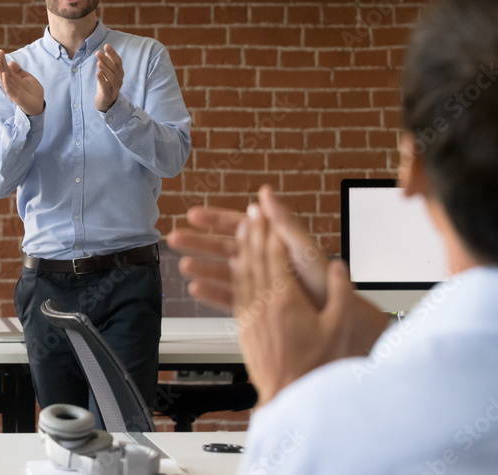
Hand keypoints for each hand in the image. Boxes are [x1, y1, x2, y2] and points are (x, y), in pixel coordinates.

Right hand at [0, 50, 43, 116]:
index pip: (6, 67)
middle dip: (1, 62)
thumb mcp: (27, 78)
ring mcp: (12, 90)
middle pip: (3, 72)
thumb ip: (19, 71)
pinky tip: (5, 74)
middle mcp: (11, 83)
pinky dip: (6, 82)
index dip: (3, 60)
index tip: (0, 51)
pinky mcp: (15, 97)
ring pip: (4, 80)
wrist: (38, 105)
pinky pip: (9, 89)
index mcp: (14, 78)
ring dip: (1, 71)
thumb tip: (11, 62)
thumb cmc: (33, 92)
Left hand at [94, 44, 122, 112]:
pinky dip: (102, 80)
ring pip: (112, 78)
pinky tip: (98, 73)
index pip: (118, 61)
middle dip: (107, 60)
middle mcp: (119, 80)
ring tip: (98, 62)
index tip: (106, 46)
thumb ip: (108, 63)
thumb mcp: (107, 73)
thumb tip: (106, 51)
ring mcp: (114, 88)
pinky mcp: (108, 95)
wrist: (106, 103)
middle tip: (98, 52)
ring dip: (105, 69)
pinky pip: (106, 87)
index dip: (113, 53)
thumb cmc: (106, 86)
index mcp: (119, 73)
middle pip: (114, 69)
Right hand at [168, 187, 330, 311]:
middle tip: (174, 237)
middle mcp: (260, 259)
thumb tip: (266, 192)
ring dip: (201, 268)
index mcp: (270, 240)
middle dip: (197, 242)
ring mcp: (256, 281)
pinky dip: (211, 294)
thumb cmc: (323, 280)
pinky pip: (229, 297)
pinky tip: (196, 290)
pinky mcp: (255, 303)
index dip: (213, 219)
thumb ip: (281, 221)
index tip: (193, 214)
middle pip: (222, 247)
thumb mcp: (302, 247)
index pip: (237, 224)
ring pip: (221, 272)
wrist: (335, 316)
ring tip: (183, 266)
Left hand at [232, 202, 353, 406]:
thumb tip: (337, 265)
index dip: (268, 230)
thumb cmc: (319, 367)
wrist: (293, 398)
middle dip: (250, 232)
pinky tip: (221, 274)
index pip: (273, 255)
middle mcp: (263, 304)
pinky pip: (232, 298)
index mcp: (286, 298)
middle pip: (253, 259)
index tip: (264, 211)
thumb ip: (338, 292)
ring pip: (238, 275)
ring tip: (230, 234)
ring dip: (234, 252)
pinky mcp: (244, 331)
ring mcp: (251, 317)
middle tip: (250, 213)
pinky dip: (226, 280)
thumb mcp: (339, 326)